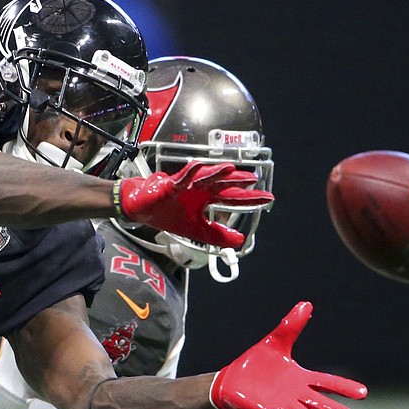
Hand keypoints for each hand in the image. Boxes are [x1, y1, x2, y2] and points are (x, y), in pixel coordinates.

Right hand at [114, 161, 273, 248]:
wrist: (141, 209)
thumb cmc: (168, 214)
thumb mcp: (196, 231)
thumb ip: (217, 235)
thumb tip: (240, 241)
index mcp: (206, 199)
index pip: (232, 197)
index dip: (249, 198)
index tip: (267, 199)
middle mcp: (200, 190)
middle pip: (222, 184)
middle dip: (238, 182)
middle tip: (254, 181)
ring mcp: (186, 186)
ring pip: (204, 177)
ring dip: (217, 173)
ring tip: (231, 169)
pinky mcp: (171, 185)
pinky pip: (182, 178)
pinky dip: (189, 173)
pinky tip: (198, 166)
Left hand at [210, 301, 367, 408]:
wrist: (234, 377)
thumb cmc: (258, 361)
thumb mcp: (276, 340)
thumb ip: (292, 325)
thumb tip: (306, 303)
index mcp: (300, 378)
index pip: (325, 382)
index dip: (343, 388)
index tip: (363, 393)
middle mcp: (294, 394)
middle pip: (316, 401)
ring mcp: (280, 404)